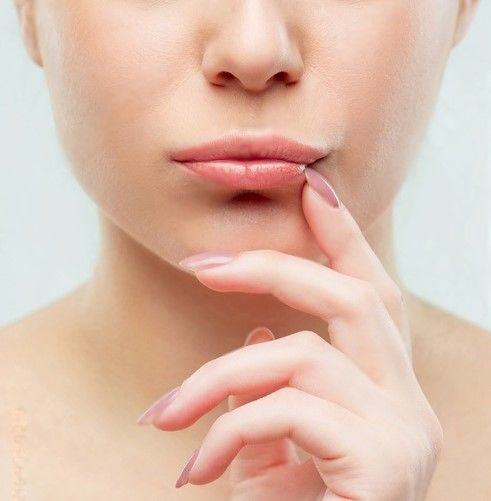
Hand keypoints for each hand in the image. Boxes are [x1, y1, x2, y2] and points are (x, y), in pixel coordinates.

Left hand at [137, 168, 442, 500]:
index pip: (371, 293)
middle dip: (279, 266)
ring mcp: (406, 433)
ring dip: (219, 378)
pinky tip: (198, 471)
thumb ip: (279, 389)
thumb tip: (255, 337)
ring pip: (301, 355)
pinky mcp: (386, 467)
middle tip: (206, 265)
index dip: (343, 236)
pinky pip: (288, 412)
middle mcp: (410, 404)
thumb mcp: (286, 445)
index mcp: (388, 391)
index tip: (310, 187)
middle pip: (353, 299)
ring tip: (167, 417)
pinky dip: (230, 431)